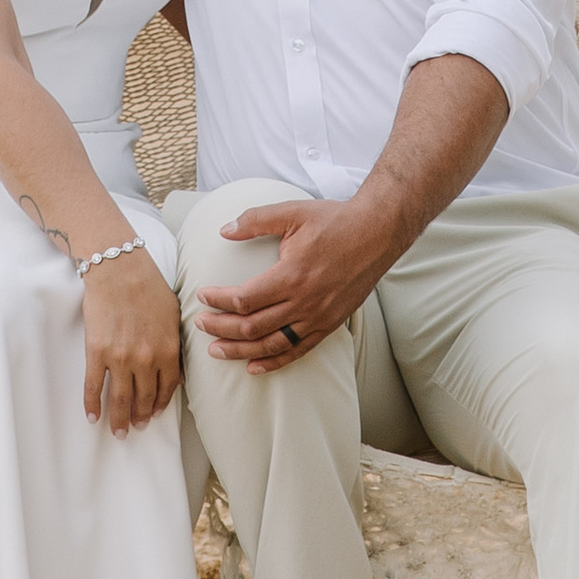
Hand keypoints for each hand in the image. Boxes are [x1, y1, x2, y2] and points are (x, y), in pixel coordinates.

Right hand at [83, 248, 182, 434]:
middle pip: (143, 399)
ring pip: (120, 399)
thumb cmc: (147, 285)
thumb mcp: (173, 314)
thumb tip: (177, 368)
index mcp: (168, 350)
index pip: (167, 388)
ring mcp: (120, 359)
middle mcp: (146, 360)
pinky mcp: (97, 353)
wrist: (119, 268)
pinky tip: (92, 417)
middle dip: (140, 417)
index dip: (160, 404)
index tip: (154, 413)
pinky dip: (92, 405)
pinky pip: (93, 387)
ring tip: (118, 431)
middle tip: (136, 427)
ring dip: (119, 419)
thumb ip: (175, 343)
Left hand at [193, 198, 389, 371]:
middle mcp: (304, 301)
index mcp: (292, 274)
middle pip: (252, 326)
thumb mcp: (292, 212)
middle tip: (201, 325)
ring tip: (216, 351)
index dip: (218, 300)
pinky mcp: (329, 325)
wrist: (377, 233)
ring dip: (240, 351)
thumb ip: (255, 220)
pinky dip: (273, 362)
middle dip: (221, 328)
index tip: (202, 296)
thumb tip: (224, 230)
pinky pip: (297, 350)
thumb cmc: (334, 220)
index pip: (244, 299)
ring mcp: (318, 317)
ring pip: (271, 344)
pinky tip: (254, 367)